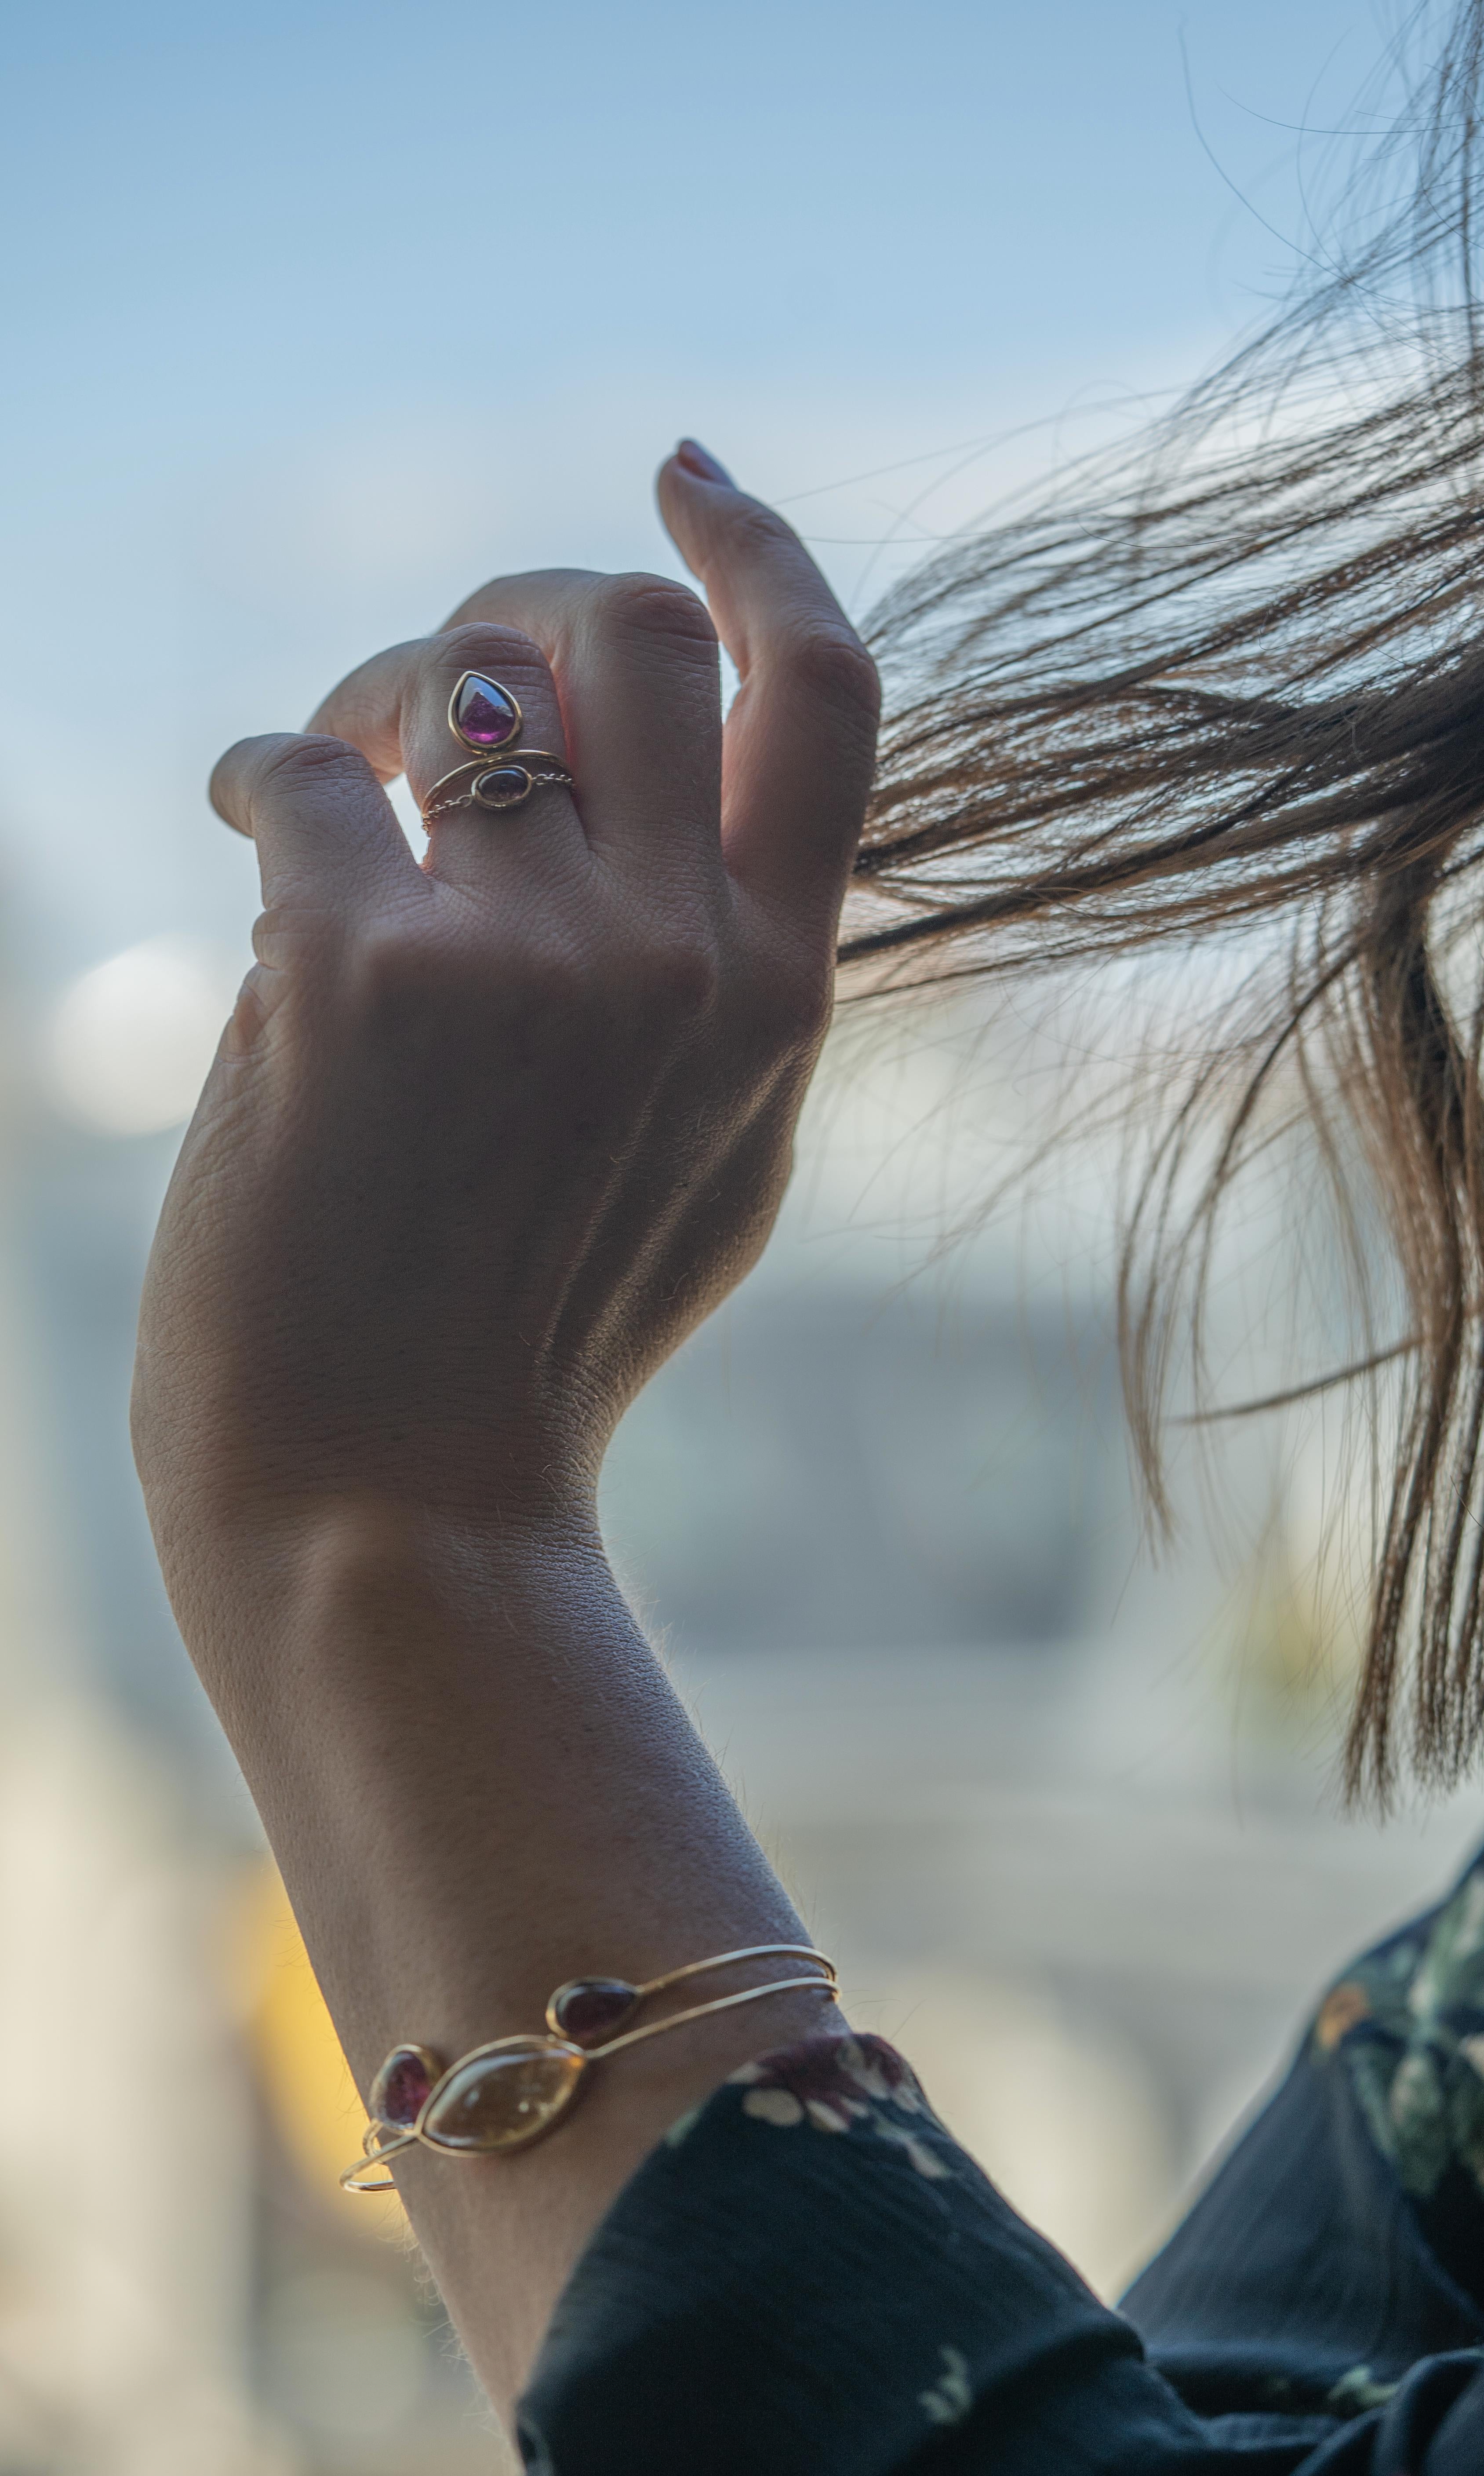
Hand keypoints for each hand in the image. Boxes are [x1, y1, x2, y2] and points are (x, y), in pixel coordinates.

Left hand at [131, 452, 875, 2404]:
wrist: (395, 1503)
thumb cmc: (539, 1341)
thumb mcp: (712, 1160)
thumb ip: (731, 987)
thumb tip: (670, 816)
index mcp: (784, 993)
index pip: (829, 689)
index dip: (759, 549)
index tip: (685, 476)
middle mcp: (681, 953)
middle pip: (631, 627)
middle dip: (520, 606)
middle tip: (439, 684)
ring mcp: (530, 960)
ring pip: (455, 668)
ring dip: (374, 688)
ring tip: (330, 774)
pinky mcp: (361, 977)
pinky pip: (296, 771)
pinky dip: (255, 778)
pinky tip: (239, 831)